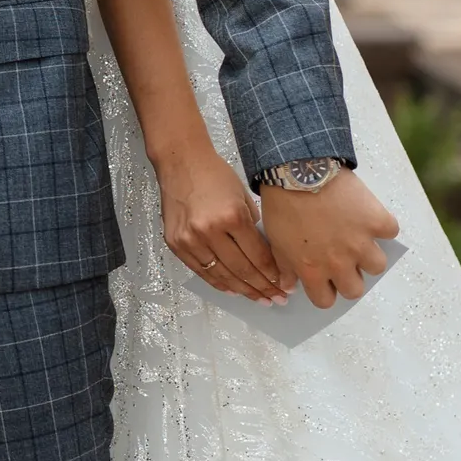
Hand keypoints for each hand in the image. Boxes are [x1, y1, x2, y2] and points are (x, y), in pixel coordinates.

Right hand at [156, 145, 286, 304]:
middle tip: (277, 299)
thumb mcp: (243, 196)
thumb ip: (253, 227)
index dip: (274, 275)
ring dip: (243, 290)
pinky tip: (234, 289)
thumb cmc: (215, 174)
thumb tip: (267, 257)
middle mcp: (209, 231)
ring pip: (222, 275)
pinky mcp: (176, 244)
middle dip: (263, 288)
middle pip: (242, 270)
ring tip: (260, 299)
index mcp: (232, 216)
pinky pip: (201, 271)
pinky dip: (219, 283)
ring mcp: (190, 239)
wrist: (181, 161)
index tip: (285, 286)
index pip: (258, 256)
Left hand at [260, 170, 399, 308]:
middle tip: (343, 258)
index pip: (325, 301)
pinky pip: (390, 231)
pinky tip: (369, 215)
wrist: (299, 169)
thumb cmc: (282, 204)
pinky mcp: (376, 221)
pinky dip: (382, 225)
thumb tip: (290, 286)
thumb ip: (284, 267)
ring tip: (358, 237)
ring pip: (377, 266)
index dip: (325, 290)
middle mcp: (340, 263)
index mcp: (313, 270)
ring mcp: (361, 242)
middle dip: (350, 277)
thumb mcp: (275, 240)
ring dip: (369, 254)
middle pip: (355, 290)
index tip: (324, 278)